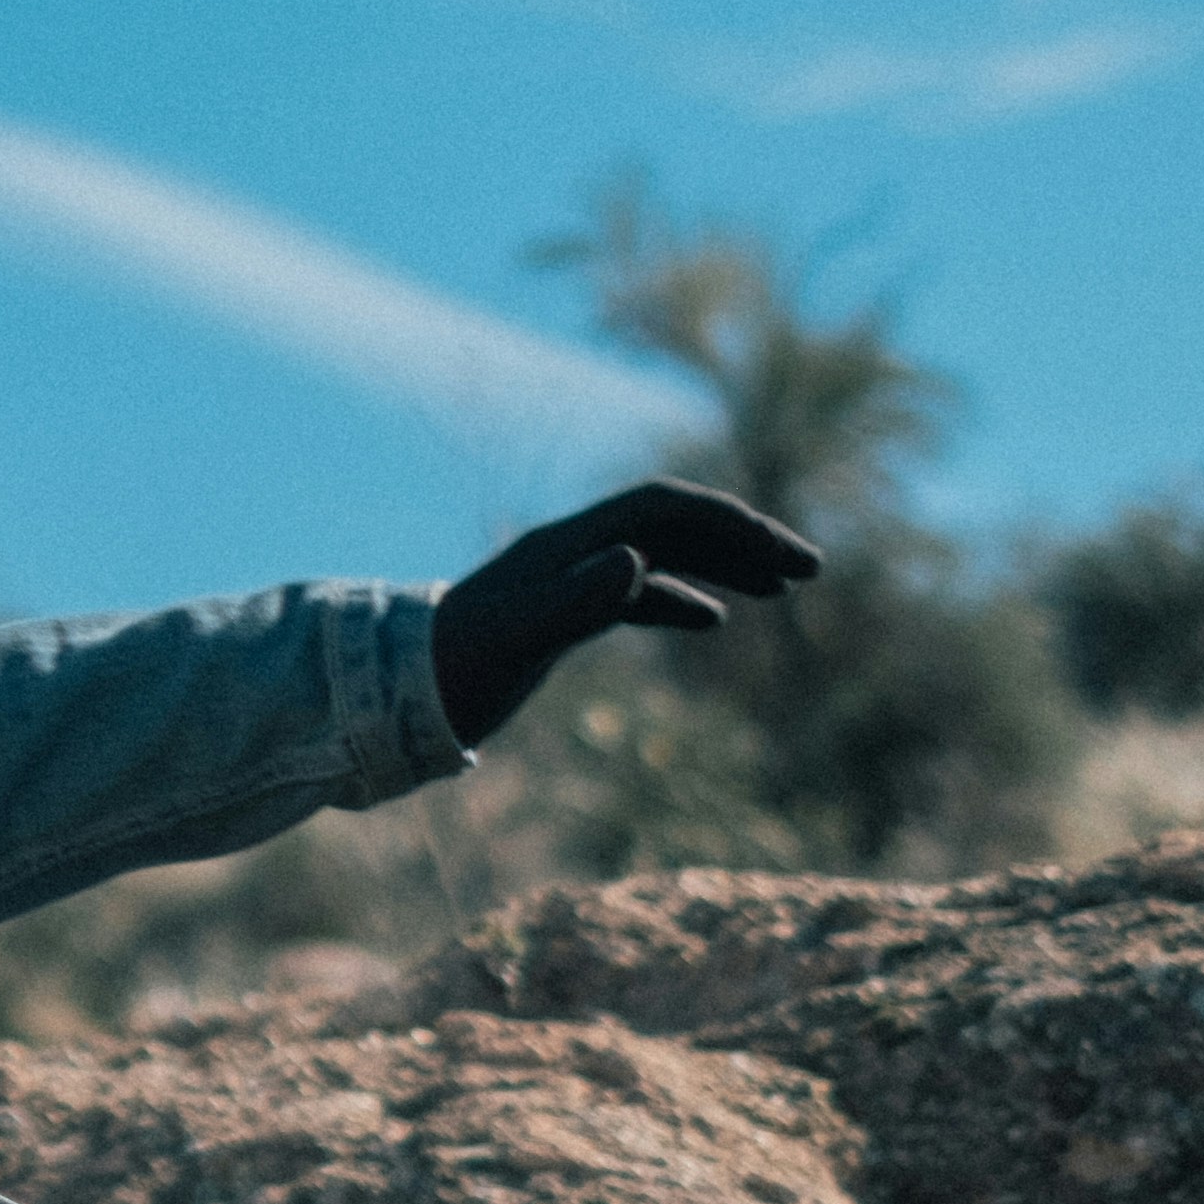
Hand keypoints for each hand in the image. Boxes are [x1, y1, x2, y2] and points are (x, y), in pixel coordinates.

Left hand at [431, 480, 820, 749]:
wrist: (393, 695)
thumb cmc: (453, 671)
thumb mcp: (519, 639)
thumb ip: (577, 600)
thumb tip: (638, 559)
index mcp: (567, 546)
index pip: (664, 509)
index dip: (729, 523)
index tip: (787, 557)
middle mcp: (570, 552)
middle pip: (672, 524)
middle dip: (742, 539)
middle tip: (810, 570)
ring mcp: (564, 581)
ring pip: (660, 555)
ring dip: (722, 563)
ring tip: (784, 589)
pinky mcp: (557, 615)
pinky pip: (632, 592)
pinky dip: (680, 598)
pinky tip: (714, 619)